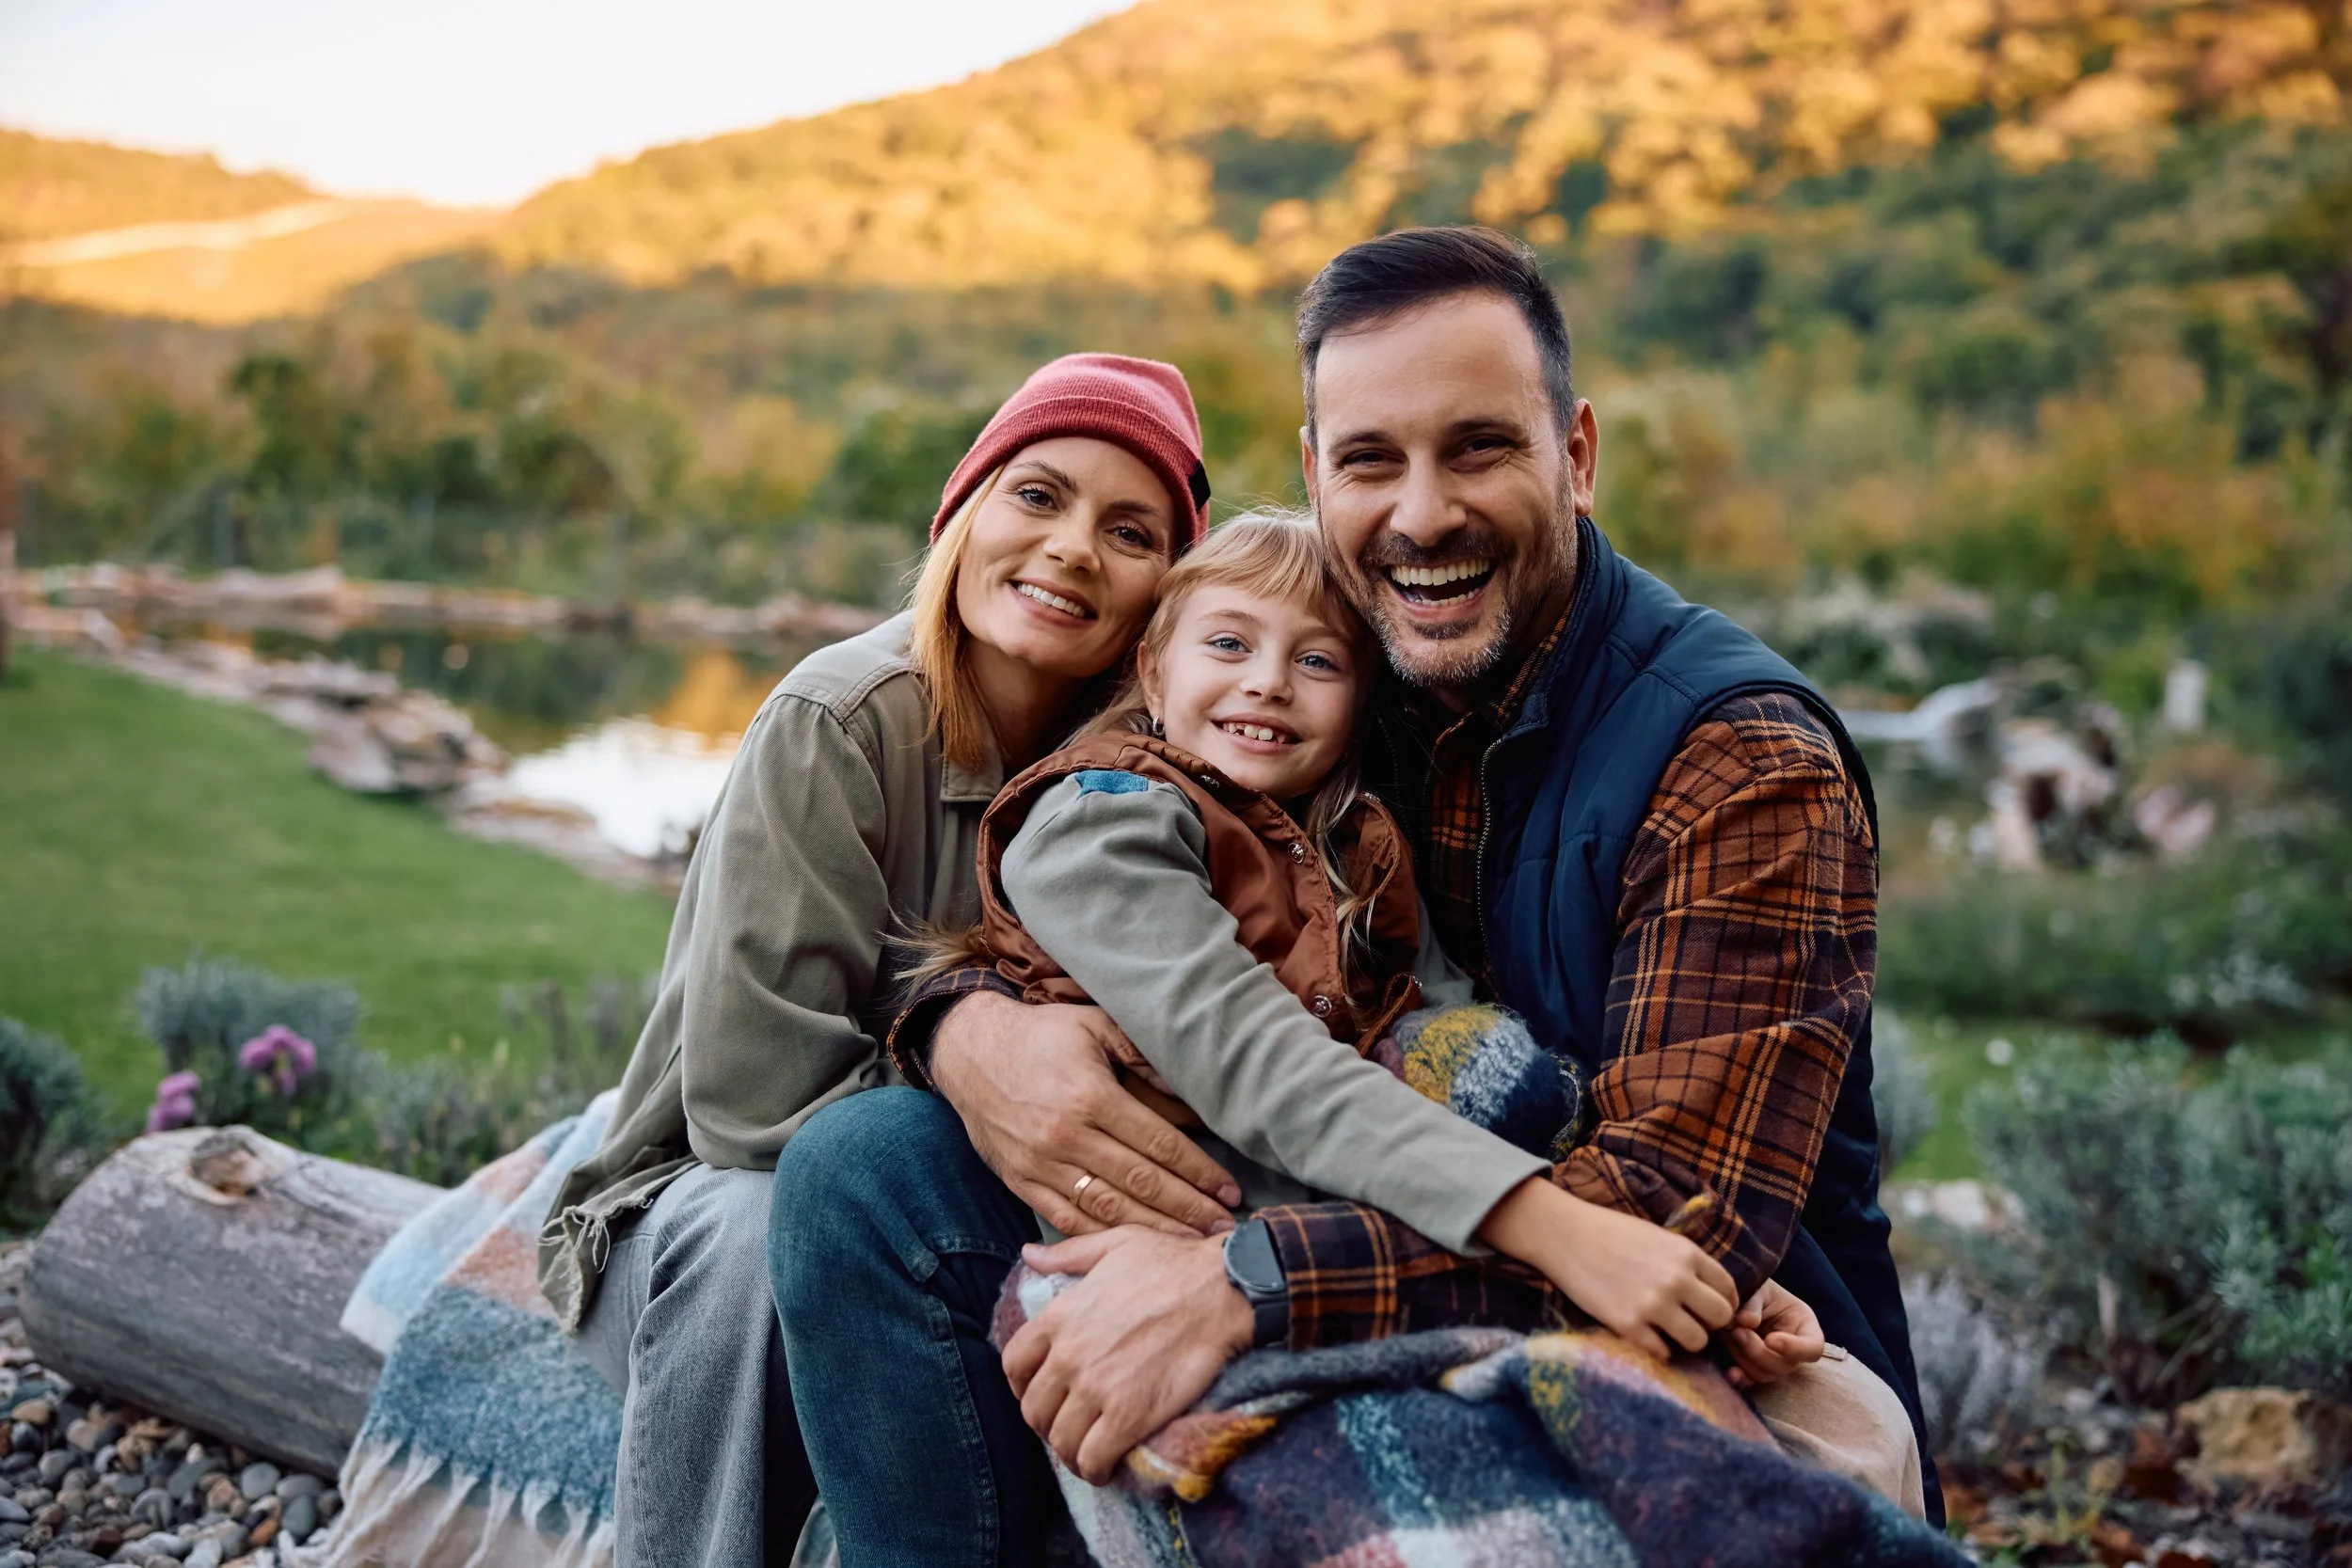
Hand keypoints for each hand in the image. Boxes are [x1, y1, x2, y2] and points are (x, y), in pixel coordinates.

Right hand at [928, 992, 1238, 1236]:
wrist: (970, 1053)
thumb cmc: (1041, 1036)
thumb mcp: (1095, 1025)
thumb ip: (1142, 1053)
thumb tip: (1189, 1086)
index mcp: (1090, 1096)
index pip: (1158, 1145)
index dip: (1198, 1171)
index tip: (1229, 1190)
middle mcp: (1066, 1137)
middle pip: (1140, 1184)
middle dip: (1188, 1210)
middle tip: (1225, 1230)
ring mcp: (1041, 1165)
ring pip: (1108, 1209)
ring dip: (1155, 1231)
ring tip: (1192, 1244)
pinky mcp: (1021, 1183)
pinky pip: (1068, 1220)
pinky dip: (1104, 1237)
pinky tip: (1134, 1248)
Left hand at [1000, 1227, 1251, 1482]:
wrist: (1222, 1289)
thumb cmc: (1173, 1263)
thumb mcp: (1114, 1244)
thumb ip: (1067, 1255)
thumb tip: (1029, 1254)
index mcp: (1060, 1316)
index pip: (1014, 1364)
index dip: (1021, 1386)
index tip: (1039, 1393)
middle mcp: (1069, 1356)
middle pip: (1034, 1410)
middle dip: (1046, 1424)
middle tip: (1068, 1426)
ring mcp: (1097, 1388)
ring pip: (1060, 1439)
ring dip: (1069, 1452)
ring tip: (1086, 1453)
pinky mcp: (1129, 1415)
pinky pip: (1093, 1458)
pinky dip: (1093, 1470)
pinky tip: (1104, 1468)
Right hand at [1476, 1178, 1737, 1360]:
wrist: (1564, 1235)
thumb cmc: (1610, 1233)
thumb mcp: (1658, 1237)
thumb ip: (1686, 1261)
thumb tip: (1710, 1292)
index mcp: (1686, 1253)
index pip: (1728, 1289)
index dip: (1724, 1302)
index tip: (1710, 1308)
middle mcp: (1676, 1279)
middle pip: (1720, 1317)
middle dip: (1711, 1324)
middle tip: (1693, 1321)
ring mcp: (1652, 1304)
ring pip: (1697, 1341)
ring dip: (1687, 1340)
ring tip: (1670, 1331)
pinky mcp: (1628, 1324)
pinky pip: (1663, 1353)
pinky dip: (1659, 1349)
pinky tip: (1646, 1335)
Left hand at [1724, 1277, 1826, 1388]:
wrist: (1740, 1294)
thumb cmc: (1756, 1288)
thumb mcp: (1758, 1289)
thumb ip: (1753, 1304)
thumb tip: (1747, 1323)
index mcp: (1804, 1325)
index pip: (1814, 1348)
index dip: (1795, 1349)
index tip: (1771, 1339)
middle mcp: (1794, 1348)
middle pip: (1786, 1365)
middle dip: (1759, 1351)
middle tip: (1739, 1331)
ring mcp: (1775, 1360)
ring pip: (1766, 1375)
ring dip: (1745, 1358)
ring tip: (1730, 1334)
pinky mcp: (1754, 1367)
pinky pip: (1751, 1381)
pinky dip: (1741, 1378)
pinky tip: (1731, 1372)